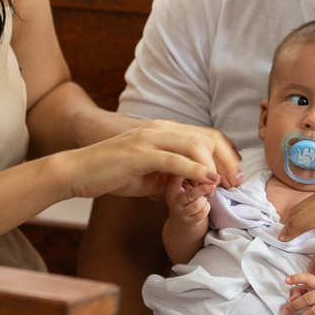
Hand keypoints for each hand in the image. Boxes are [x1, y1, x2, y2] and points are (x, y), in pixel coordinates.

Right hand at [64, 121, 240, 200]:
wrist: (77, 172)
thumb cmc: (112, 173)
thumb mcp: (149, 173)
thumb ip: (171, 174)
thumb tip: (192, 185)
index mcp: (164, 131)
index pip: (206, 135)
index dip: (226, 153)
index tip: (235, 175)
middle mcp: (159, 129)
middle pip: (207, 137)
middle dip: (227, 160)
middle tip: (237, 182)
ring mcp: (149, 139)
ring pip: (194, 145)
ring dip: (214, 165)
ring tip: (223, 184)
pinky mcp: (139, 154)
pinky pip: (174, 159)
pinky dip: (195, 169)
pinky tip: (208, 180)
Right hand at [167, 175, 212, 227]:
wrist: (182, 212)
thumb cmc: (185, 191)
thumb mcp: (184, 182)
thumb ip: (192, 177)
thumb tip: (209, 175)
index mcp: (171, 189)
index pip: (177, 179)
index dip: (187, 173)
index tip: (196, 168)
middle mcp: (173, 202)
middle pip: (191, 195)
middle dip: (203, 189)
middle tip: (212, 185)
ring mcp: (180, 213)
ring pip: (198, 204)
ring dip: (204, 199)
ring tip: (203, 197)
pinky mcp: (189, 222)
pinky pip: (203, 212)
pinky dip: (207, 206)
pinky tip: (204, 204)